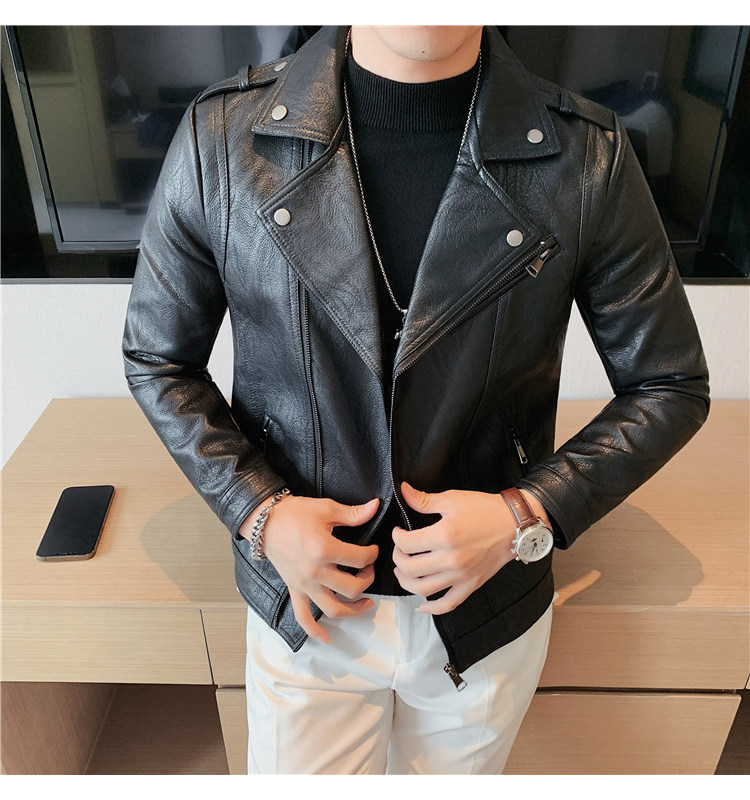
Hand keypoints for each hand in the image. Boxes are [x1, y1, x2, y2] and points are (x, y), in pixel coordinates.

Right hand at [238, 494, 379, 643]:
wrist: (265, 522)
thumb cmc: (294, 513)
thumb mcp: (326, 508)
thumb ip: (353, 513)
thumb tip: (375, 507)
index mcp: (324, 550)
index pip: (360, 559)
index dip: (373, 554)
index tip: (373, 549)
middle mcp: (315, 572)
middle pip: (352, 587)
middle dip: (368, 578)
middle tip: (368, 568)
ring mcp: (305, 584)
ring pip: (334, 608)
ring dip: (354, 610)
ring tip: (367, 602)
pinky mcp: (295, 589)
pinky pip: (303, 617)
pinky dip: (315, 631)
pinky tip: (327, 638)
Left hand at [392, 481, 549, 614]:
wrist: (514, 524)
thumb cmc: (485, 510)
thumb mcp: (452, 499)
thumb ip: (424, 500)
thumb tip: (403, 491)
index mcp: (445, 536)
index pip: (406, 544)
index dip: (396, 537)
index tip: (399, 532)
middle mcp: (451, 559)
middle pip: (409, 568)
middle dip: (398, 558)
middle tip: (400, 549)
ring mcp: (461, 576)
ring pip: (422, 589)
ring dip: (406, 582)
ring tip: (403, 572)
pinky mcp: (471, 585)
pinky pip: (448, 604)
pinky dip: (432, 608)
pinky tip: (422, 605)